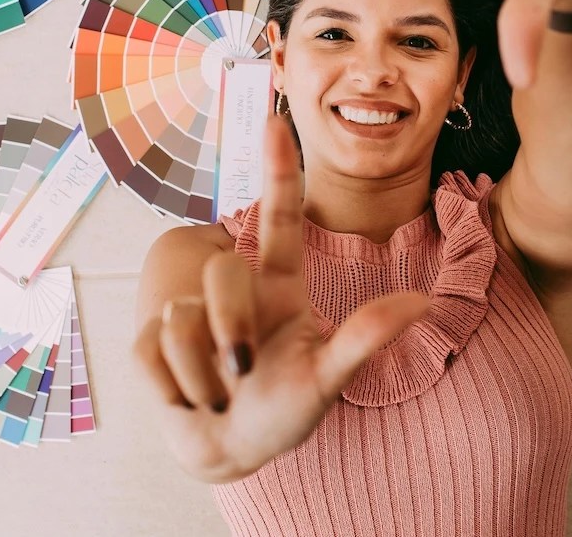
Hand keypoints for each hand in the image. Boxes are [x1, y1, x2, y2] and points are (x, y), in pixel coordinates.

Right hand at [133, 117, 430, 483]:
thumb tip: (423, 301)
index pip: (281, 217)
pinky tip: (187, 399)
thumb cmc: (285, 412)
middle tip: (241, 376)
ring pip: (184, 319)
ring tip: (218, 393)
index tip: (277, 120)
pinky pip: (153, 349)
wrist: (230, 452)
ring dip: (204, 374)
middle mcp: (234, 289)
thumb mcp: (329, 379)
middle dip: (230, 330)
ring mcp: (188, 311)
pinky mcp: (149, 342)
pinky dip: (175, 388)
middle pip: (223, 275)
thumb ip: (366, 338)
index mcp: (280, 286)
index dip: (279, 169)